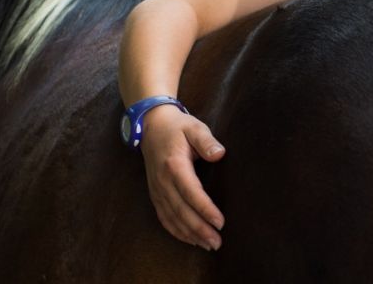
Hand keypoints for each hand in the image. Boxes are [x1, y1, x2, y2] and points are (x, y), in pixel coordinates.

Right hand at [140, 104, 225, 249]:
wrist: (151, 126)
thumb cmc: (178, 127)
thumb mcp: (194, 127)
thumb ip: (207, 141)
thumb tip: (219, 154)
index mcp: (174, 166)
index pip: (191, 193)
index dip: (205, 210)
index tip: (221, 222)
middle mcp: (162, 182)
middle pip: (181, 211)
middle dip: (200, 229)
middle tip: (217, 242)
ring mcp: (157, 190)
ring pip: (172, 218)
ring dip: (190, 234)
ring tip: (208, 245)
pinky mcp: (155, 194)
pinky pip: (164, 218)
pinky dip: (177, 231)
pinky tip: (190, 240)